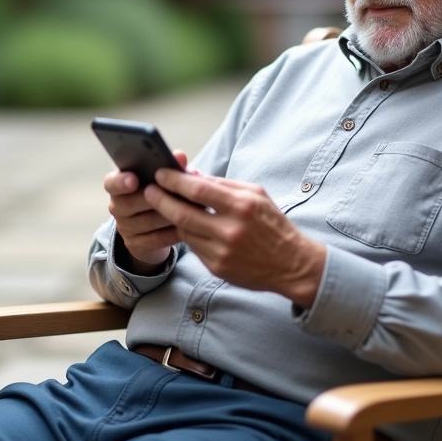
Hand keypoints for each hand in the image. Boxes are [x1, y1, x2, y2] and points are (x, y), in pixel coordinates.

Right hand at [103, 150, 189, 265]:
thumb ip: (169, 167)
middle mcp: (117, 207)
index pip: (111, 182)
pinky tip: (190, 225)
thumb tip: (180, 157)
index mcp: (118, 186)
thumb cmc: (159, 193)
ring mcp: (125, 228)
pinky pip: (157, 239)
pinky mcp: (136, 245)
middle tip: (176, 192)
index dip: (121, 181)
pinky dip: (174, 231)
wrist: (153, 227)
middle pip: (131, 203)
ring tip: (191, 207)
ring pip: (148, 221)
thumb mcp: (161, 180)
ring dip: (171, 213)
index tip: (134, 179)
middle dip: (156, 197)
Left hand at [146, 169, 325, 308]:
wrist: (292, 264)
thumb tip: (193, 174)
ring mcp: (222, 251)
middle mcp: (229, 230)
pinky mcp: (217, 267)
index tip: (160, 173)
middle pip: (182, 212)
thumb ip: (224, 185)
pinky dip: (188, 234)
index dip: (174, 180)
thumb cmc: (273, 224)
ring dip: (172, 217)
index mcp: (241, 206)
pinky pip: (193, 247)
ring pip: (184, 230)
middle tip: (149, 190)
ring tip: (165, 205)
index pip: (197, 189)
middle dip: (161, 199)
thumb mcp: (255, 195)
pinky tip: (186, 225)